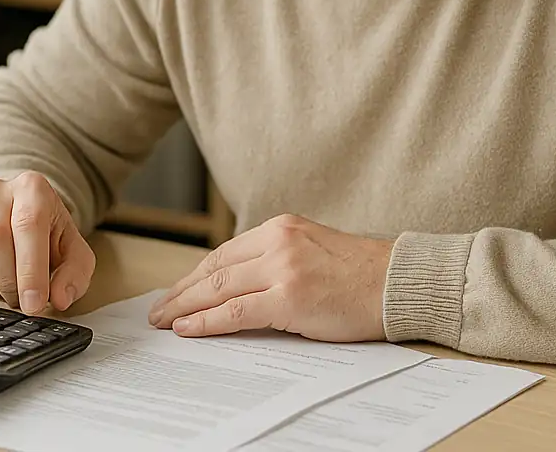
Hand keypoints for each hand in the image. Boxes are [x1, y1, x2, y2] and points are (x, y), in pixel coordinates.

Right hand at [0, 172, 95, 315]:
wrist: (24, 219)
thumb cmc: (49, 237)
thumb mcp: (74, 253)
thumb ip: (74, 275)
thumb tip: (61, 298)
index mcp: (33, 188)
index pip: (29, 225)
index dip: (30, 270)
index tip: (33, 304)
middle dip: (7, 281)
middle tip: (20, 299)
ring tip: (0, 289)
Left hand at [147, 214, 392, 341]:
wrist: (396, 282)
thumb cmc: (362, 274)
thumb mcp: (313, 250)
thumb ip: (278, 259)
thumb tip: (239, 286)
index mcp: (282, 227)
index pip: (226, 252)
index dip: (196, 274)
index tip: (179, 290)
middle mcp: (278, 241)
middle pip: (215, 268)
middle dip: (182, 291)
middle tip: (159, 309)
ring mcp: (282, 268)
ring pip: (218, 288)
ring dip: (185, 307)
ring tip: (165, 322)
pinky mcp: (289, 297)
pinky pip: (235, 312)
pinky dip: (207, 322)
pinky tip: (189, 329)